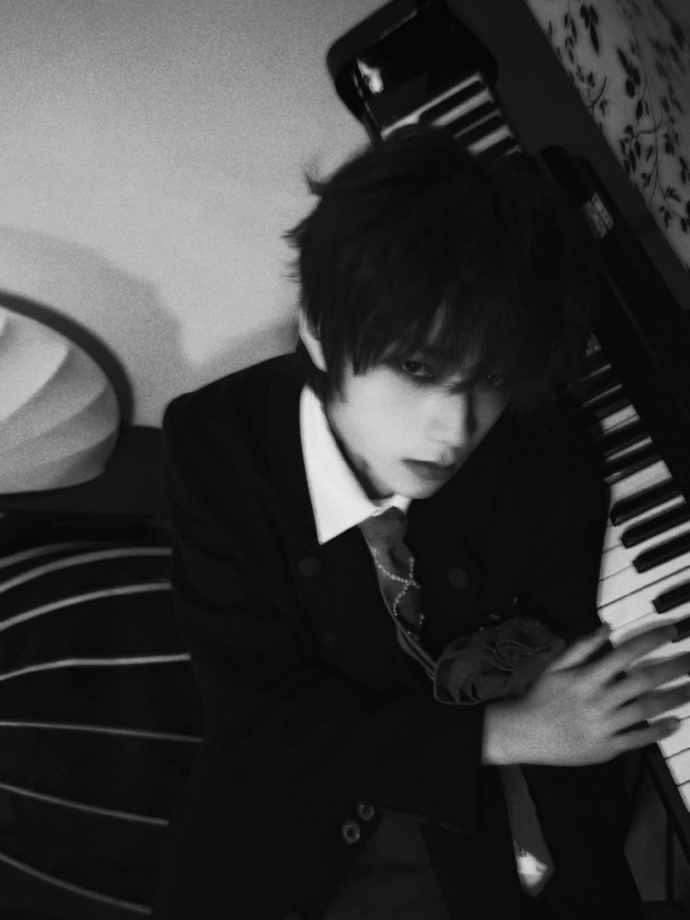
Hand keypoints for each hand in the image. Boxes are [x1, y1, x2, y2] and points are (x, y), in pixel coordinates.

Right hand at [482, 623, 689, 765]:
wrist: (525, 733)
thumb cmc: (541, 696)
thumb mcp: (556, 665)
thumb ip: (583, 646)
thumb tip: (606, 626)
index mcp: (587, 677)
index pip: (626, 653)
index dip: (651, 640)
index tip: (671, 632)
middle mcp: (599, 700)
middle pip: (643, 681)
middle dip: (673, 668)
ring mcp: (604, 725)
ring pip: (646, 710)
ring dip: (673, 698)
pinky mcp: (606, 748)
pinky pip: (638, 739)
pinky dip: (659, 732)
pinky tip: (676, 722)